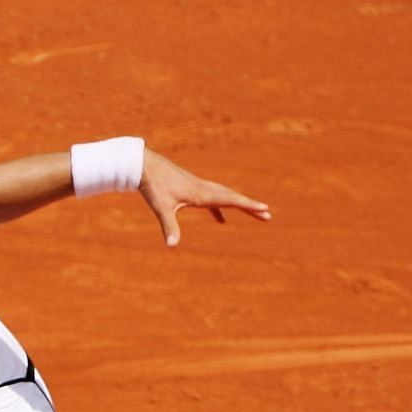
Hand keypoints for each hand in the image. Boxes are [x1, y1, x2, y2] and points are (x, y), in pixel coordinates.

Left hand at [139, 150, 271, 246]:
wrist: (144, 166)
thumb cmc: (153, 186)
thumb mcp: (161, 208)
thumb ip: (169, 226)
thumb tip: (172, 246)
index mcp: (202, 193)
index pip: (231, 200)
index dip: (248, 206)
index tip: (266, 209)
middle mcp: (204, 188)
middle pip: (233, 198)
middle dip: (250, 207)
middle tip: (268, 215)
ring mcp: (199, 187)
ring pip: (224, 197)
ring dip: (239, 206)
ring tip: (255, 214)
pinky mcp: (191, 188)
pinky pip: (211, 200)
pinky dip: (219, 210)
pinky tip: (221, 221)